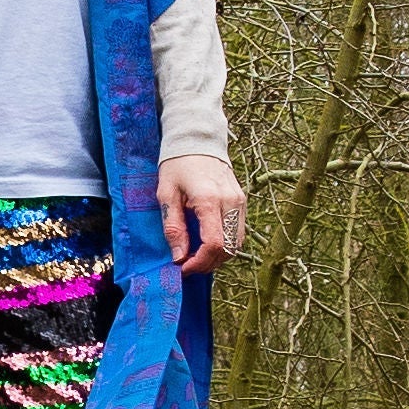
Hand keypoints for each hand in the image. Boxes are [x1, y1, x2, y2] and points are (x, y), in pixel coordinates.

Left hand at [156, 155, 246, 274]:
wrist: (197, 141)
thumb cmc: (178, 165)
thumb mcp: (166, 194)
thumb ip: (173, 227)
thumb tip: (179, 256)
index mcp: (209, 199)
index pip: (213, 244)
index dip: (199, 262)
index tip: (183, 267)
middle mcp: (230, 202)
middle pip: (228, 248)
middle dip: (208, 263)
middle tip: (188, 264)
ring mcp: (239, 201)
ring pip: (237, 244)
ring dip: (218, 256)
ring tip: (196, 255)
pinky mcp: (242, 201)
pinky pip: (238, 232)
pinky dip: (225, 244)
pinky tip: (206, 242)